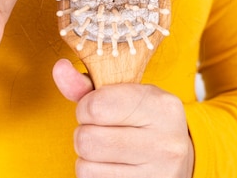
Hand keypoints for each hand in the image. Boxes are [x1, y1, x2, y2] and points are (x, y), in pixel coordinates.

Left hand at [53, 59, 194, 177]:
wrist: (177, 157)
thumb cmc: (142, 120)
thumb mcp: (122, 95)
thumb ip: (87, 84)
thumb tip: (59, 68)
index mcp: (161, 106)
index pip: (95, 107)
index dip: (85, 107)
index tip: (96, 109)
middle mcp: (165, 142)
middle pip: (86, 140)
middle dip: (85, 133)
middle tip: (102, 130)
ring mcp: (157, 174)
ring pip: (85, 167)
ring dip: (88, 158)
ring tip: (108, 150)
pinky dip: (94, 175)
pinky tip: (113, 166)